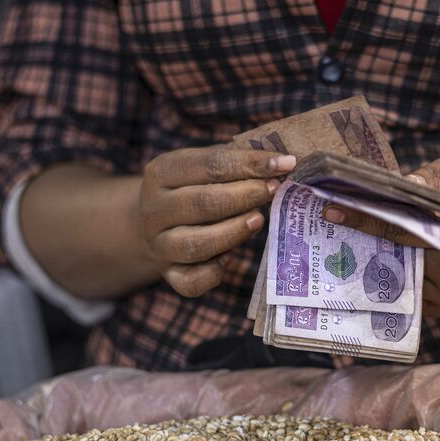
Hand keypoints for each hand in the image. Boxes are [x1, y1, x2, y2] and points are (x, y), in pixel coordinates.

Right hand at [139, 146, 295, 296]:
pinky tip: (230, 259)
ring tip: (259, 219)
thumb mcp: (205, 166)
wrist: (157, 224)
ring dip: (234, 232)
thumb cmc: (195, 188)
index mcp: (162, 172)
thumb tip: (282, 159)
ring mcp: (159, 244)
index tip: (285, 163)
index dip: (250, 163)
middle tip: (275, 190)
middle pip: (203, 203)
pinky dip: (213, 273)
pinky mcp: (170, 274)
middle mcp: (154, 209)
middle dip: (246, 195)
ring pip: (196, 244)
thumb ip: (237, 160)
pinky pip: (191, 282)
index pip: (210, 164)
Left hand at [321, 157, 439, 317]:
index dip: (367, 218)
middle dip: (361, 241)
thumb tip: (405, 185)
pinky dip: (386, 276)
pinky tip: (367, 260)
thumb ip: (433, 176)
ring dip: (369, 261)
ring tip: (341, 241)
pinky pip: (405, 292)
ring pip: (397, 278)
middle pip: (396, 256)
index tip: (332, 210)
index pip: (405, 228)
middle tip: (326, 225)